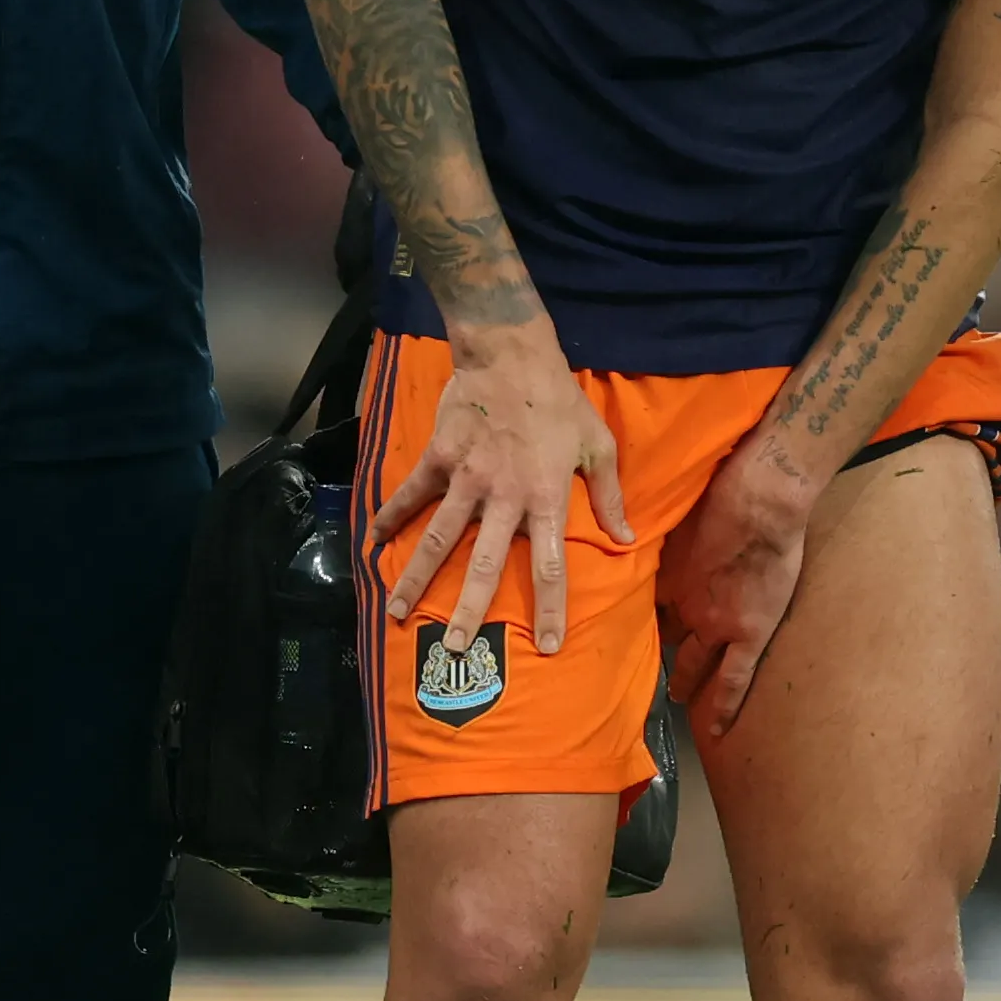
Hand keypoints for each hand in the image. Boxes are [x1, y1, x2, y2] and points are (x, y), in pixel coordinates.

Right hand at [376, 329, 630, 655]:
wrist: (510, 352)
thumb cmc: (560, 400)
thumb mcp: (597, 445)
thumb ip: (608, 497)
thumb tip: (628, 540)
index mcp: (546, 499)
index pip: (550, 566)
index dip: (549, 609)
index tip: (545, 646)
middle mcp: (504, 497)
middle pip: (485, 566)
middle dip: (469, 611)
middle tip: (454, 648)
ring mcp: (466, 479)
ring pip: (438, 540)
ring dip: (416, 579)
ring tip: (397, 613)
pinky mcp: (438, 458)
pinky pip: (411, 494)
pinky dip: (390, 517)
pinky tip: (373, 543)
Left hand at [658, 440, 819, 740]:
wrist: (759, 499)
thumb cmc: (719, 492)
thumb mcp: (676, 513)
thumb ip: (662, 530)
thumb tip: (638, 527)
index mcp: (668, 576)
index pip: (647, 604)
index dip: (640, 614)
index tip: (625, 623)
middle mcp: (685, 605)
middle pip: (665, 634)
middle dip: (655, 650)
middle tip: (640, 669)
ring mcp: (717, 625)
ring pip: (696, 661)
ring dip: (685, 679)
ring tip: (677, 697)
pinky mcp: (749, 634)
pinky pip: (736, 678)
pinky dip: (726, 705)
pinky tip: (717, 731)